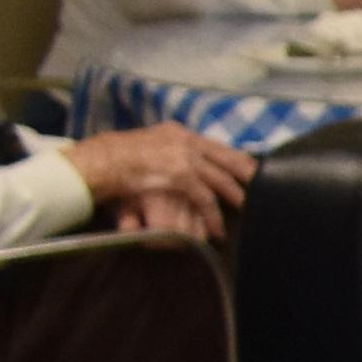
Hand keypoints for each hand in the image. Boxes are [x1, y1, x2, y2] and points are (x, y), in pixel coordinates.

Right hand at [70, 124, 252, 240]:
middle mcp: (185, 141)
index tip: (250, 168)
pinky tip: (218, 228)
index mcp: (178, 133)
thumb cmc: (115, 157)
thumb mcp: (145, 146)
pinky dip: (214, 215)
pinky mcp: (181, 176)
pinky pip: (206, 199)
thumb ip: (165, 152)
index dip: (235, 158)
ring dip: (236, 196)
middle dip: (246, 172)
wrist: (100, 160)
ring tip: (246, 210)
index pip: (215, 145)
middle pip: (227, 157)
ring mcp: (185, 158)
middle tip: (262, 187)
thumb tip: (176, 162)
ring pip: (221, 179)